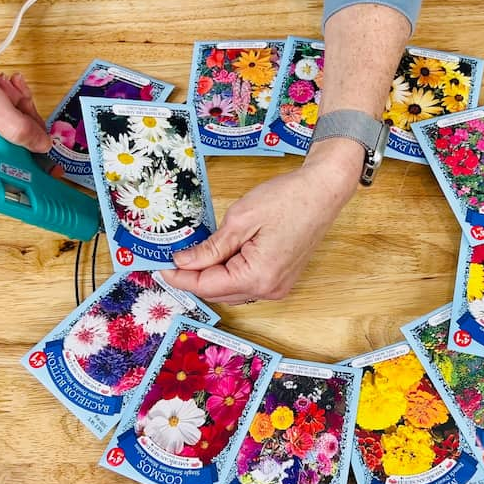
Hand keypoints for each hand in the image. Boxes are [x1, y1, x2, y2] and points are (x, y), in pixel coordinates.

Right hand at [0, 46, 51, 173]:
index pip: (11, 183)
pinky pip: (12, 128)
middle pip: (21, 157)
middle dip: (27, 126)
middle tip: (21, 104)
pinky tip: (8, 91)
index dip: (34, 174)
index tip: (54, 167)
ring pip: (20, 139)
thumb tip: (43, 146)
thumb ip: (19, 129)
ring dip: (21, 111)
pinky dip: (15, 108)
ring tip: (8, 91)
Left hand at [158, 139, 362, 303]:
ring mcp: (277, 287)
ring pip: (231, 291)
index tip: (160, 266)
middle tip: (173, 258)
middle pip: (218, 292)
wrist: (323, 191)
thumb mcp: (240, 219)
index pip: (206, 286)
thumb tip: (185, 263)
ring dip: (211, 276)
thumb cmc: (288, 199)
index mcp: (257, 277)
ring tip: (194, 254)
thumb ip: (210, 248)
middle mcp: (269, 289)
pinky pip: (246, 284)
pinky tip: (219, 256)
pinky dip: (228, 274)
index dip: (180, 277)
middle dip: (193, 277)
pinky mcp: (281, 279)